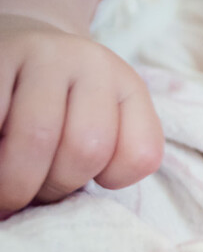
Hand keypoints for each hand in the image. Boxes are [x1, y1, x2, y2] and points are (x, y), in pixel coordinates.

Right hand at [0, 13, 162, 217]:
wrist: (19, 43)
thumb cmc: (58, 106)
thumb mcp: (96, 125)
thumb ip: (96, 161)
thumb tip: (46, 208)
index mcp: (128, 86)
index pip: (141, 155)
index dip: (109, 182)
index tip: (82, 181)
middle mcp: (92, 63)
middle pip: (86, 150)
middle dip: (52, 188)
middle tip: (27, 192)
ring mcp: (42, 54)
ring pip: (38, 137)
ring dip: (13, 179)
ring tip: (2, 185)